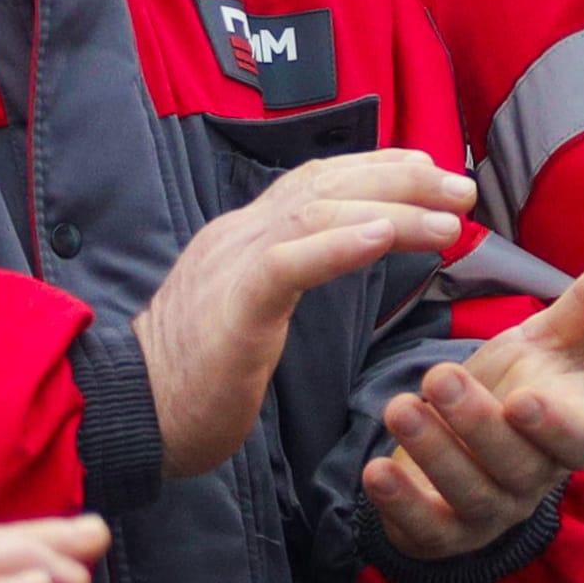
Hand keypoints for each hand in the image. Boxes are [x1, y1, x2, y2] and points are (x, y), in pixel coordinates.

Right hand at [140, 153, 477, 480]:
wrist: (121, 414)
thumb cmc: (187, 382)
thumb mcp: (243, 316)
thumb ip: (279, 281)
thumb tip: (327, 261)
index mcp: (240, 239)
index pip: (316, 183)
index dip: (378, 169)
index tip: (431, 170)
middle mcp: (237, 236)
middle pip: (328, 185)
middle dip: (402, 179)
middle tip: (462, 189)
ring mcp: (230, 265)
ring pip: (319, 214)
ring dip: (392, 210)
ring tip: (448, 220)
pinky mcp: (232, 307)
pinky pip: (289, 264)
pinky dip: (340, 245)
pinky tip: (385, 237)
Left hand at [366, 243, 583, 560]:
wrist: (464, 439)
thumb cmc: (518, 384)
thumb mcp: (550, 342)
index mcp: (570, 435)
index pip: (577, 441)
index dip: (554, 426)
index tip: (524, 399)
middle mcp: (533, 480)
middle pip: (514, 464)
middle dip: (475, 424)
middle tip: (438, 376)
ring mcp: (489, 513)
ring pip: (469, 495)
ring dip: (433, 454)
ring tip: (398, 408)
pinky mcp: (443, 534)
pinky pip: (427, 531)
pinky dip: (401, 505)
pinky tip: (375, 472)